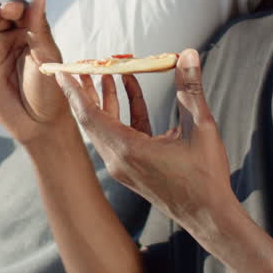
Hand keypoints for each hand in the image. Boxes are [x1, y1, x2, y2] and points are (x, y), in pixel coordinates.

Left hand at [55, 50, 235, 228]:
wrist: (209, 217)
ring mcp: (124, 166)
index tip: (62, 71)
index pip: (89, 115)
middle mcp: (118, 160)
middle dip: (86, 90)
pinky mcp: (133, 169)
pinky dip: (124, 112)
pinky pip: (120, 135)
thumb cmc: (205, 177)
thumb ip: (190, 88)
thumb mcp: (200, 127)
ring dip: (105, 100)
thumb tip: (187, 54)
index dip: (75, 90)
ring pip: (104, 127)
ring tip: (104, 71)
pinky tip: (131, 90)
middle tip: (81, 63)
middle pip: (91, 120)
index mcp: (127, 150)